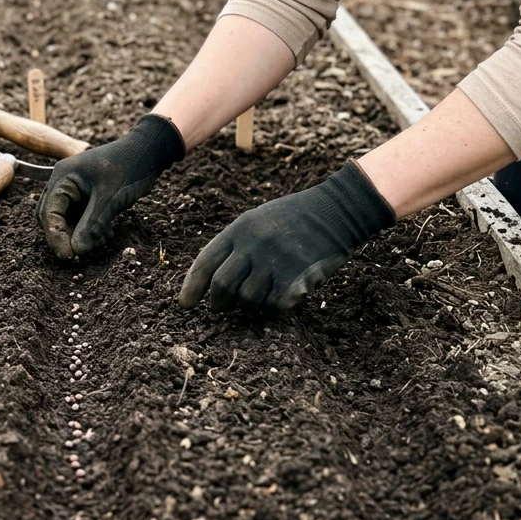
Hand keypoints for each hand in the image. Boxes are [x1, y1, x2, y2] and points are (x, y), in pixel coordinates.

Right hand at [37, 114, 184, 258]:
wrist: (148, 151)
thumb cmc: (129, 168)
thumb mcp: (110, 199)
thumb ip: (91, 225)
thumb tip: (76, 251)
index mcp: (63, 177)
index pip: (49, 211)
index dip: (55, 236)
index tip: (68, 256)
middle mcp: (64, 182)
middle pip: (52, 216)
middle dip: (64, 236)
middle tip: (78, 255)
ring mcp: (75, 188)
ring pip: (67, 218)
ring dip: (79, 234)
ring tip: (100, 240)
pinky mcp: (87, 194)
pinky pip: (80, 216)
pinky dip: (89, 228)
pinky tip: (106, 234)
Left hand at [177, 161, 394, 311]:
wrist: (335, 211)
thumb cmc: (292, 218)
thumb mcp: (256, 221)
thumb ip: (235, 246)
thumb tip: (210, 282)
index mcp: (239, 230)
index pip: (205, 263)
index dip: (191, 287)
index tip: (185, 304)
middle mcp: (253, 246)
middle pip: (223, 287)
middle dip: (218, 302)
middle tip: (220, 308)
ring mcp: (275, 262)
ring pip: (248, 299)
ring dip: (249, 303)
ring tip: (257, 295)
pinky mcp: (297, 278)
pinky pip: (275, 304)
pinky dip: (274, 304)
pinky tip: (281, 292)